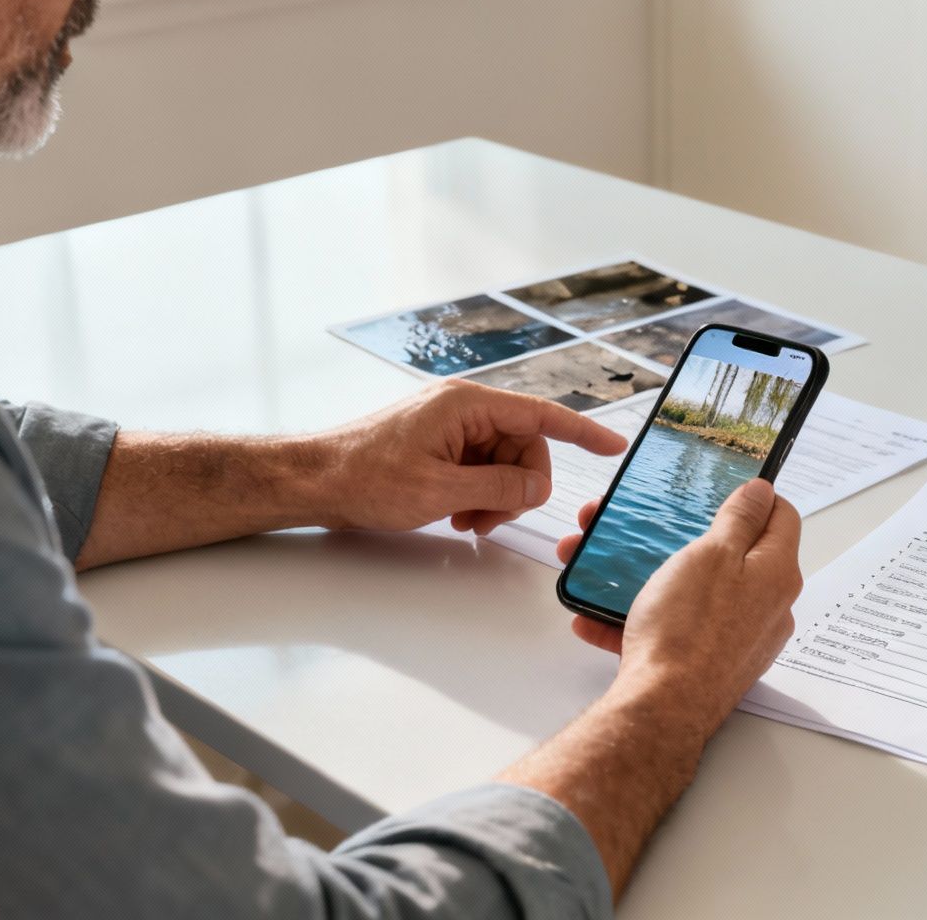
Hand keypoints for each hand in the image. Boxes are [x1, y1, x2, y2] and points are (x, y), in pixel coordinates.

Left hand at [304, 380, 626, 535]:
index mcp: (467, 405)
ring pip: (503, 462)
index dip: (583, 432)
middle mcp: (463, 408)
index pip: (542, 414)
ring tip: (465, 522)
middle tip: (489, 520)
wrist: (312, 480)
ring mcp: (449, 425)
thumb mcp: (440, 490)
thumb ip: (500, 485)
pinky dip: (477, 494)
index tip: (614, 446)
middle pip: (524, 446)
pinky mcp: (437, 443)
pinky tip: (455, 515)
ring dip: (495, 496)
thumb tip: (539, 484)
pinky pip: (479, 467)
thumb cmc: (364, 477)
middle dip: (518, 486)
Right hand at [554, 480, 803, 732]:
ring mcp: (738, 639)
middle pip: (733, 556)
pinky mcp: (708, 665)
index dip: (754, 497)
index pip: (782, 518)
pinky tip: (596, 616)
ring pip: (693, 593)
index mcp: (776, 573)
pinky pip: (674, 630)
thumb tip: (762, 492)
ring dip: (648, 576)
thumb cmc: (688, 630)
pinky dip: (638, 619)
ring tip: (602, 566)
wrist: (662, 710)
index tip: (724, 489)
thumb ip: (740, 519)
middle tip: (647, 527)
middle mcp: (766, 608)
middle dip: (682, 537)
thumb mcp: (712, 553)